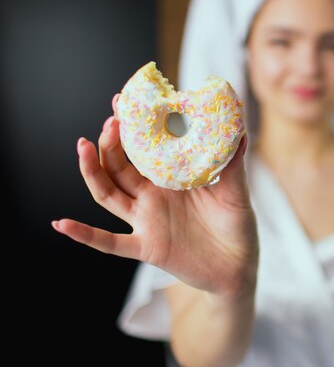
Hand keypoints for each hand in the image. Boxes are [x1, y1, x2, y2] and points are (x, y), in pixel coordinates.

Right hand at [52, 95, 258, 297]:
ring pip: (109, 194)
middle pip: (120, 165)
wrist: (238, 266)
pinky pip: (110, 242)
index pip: (144, 148)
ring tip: (83, 146)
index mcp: (171, 178)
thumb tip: (238, 130)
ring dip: (93, 171)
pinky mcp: (147, 247)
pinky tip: (61, 224)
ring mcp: (147, 221)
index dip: (132, 126)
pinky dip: (85, 235)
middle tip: (112, 119)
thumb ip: (233, 164)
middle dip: (111, 141)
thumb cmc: (236, 225)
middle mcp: (153, 196)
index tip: (124, 100)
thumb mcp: (235, 191)